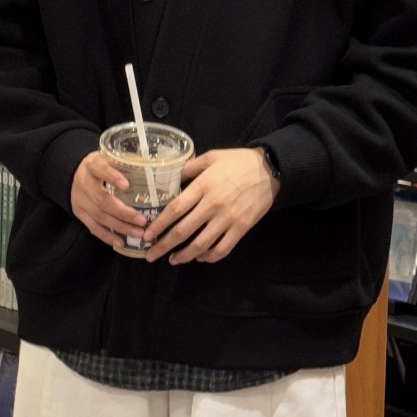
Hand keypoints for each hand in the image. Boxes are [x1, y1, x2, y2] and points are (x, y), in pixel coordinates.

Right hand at [70, 151, 147, 246]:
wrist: (74, 173)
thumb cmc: (102, 165)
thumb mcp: (111, 157)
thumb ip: (127, 162)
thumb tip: (156, 168)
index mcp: (92, 164)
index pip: (100, 169)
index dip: (112, 177)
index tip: (126, 185)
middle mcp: (83, 182)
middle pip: (101, 199)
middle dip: (123, 212)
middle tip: (142, 221)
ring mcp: (79, 200)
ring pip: (99, 216)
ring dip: (120, 227)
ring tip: (138, 233)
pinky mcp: (79, 213)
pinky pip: (93, 227)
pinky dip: (107, 236)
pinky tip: (121, 242)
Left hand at [144, 148, 279, 263]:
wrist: (270, 169)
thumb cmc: (238, 161)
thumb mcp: (211, 157)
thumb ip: (190, 168)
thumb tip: (170, 178)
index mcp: (203, 186)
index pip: (175, 209)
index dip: (159, 224)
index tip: (147, 235)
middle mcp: (213, 205)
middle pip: (183, 231)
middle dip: (164, 245)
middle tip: (151, 255)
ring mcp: (228, 219)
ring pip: (201, 244)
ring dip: (184, 255)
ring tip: (173, 260)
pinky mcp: (241, 228)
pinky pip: (223, 248)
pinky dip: (209, 257)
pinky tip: (200, 258)